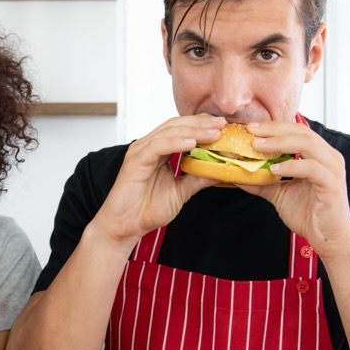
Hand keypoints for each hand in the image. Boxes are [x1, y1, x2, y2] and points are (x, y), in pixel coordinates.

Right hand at [92, 114, 225, 247]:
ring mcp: (141, 151)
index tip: (223, 127)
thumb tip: (220, 171)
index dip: (202, 125)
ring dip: (193, 131)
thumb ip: (197, 179)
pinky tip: (191, 143)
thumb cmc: (146, 209)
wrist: (126, 226)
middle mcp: (149, 146)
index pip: (181, 129)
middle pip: (176, 125)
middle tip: (222, 124)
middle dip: (201, 123)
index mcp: (158, 150)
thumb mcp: (180, 192)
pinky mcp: (135, 161)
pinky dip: (175, 142)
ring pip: (168, 132)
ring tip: (213, 133)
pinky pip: (157, 146)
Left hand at [239, 120, 349, 257]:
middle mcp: (328, 157)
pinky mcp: (332, 184)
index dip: (273, 127)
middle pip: (301, 132)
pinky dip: (291, 166)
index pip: (295, 131)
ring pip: (307, 144)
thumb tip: (239, 175)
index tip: (250, 127)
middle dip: (274, 129)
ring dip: (280, 143)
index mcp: (318, 155)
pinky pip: (312, 168)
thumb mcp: (280, 194)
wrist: (328, 239)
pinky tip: (274, 169)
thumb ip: (263, 182)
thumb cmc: (309, 215)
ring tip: (258, 146)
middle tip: (251, 131)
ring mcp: (332, 169)